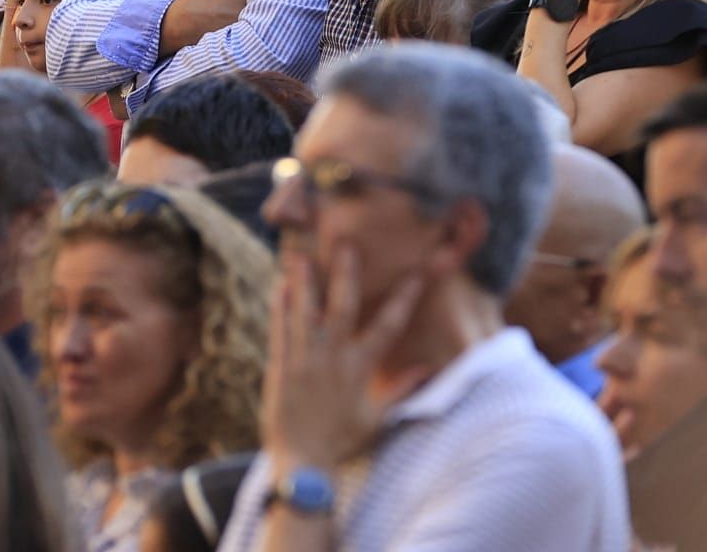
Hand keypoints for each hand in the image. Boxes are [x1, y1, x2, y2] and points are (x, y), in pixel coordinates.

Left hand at [262, 246, 428, 472]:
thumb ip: (401, 389)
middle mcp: (335, 359)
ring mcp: (306, 361)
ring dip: (305, 283)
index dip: (404, 298)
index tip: (417, 273)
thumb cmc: (342, 441)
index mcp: (361, 368)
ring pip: (306, 313)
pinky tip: (278, 286)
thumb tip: (428, 369)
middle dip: (346, 274)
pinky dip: (279, 308)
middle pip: (343, 307)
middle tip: (347, 243)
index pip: (388, 326)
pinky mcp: (281, 368)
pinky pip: (280, 332)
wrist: (304, 463)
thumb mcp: (377, 417)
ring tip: (303, 255)